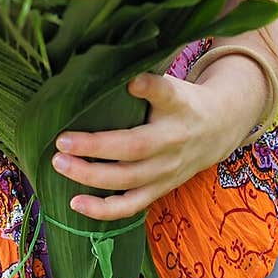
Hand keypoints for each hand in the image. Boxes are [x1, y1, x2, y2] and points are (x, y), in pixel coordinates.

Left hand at [51, 53, 272, 220]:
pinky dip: (103, 210)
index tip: (132, 82)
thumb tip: (110, 67)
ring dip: (90, 176)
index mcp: (178, 107)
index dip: (149, 87)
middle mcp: (173, 141)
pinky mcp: (159, 189)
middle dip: (94, 147)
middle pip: (133, 148)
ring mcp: (166, 170)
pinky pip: (131, 206)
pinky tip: (75, 203)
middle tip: (61, 141)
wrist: (218, 129)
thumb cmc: (183, 101)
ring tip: (59, 165)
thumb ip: (148, 79)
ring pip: (127, 181)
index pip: (166, 94)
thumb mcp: (172, 82)